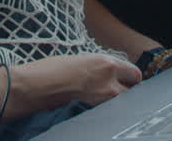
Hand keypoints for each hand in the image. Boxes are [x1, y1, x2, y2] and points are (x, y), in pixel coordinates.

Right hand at [0, 53, 141, 120]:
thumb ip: (101, 68)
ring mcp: (103, 98)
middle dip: (127, 91)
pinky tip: (93, 105)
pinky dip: (104, 108)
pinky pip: (107, 110)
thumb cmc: (53, 70)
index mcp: (107, 63)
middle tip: (117, 91)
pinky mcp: (94, 111)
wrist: (36, 85)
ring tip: (101, 98)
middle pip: (133, 91)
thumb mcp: (82, 61)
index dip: (131, 78)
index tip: (128, 80)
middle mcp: (110, 80)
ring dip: (116, 101)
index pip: (135, 74)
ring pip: (121, 102)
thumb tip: (111, 75)